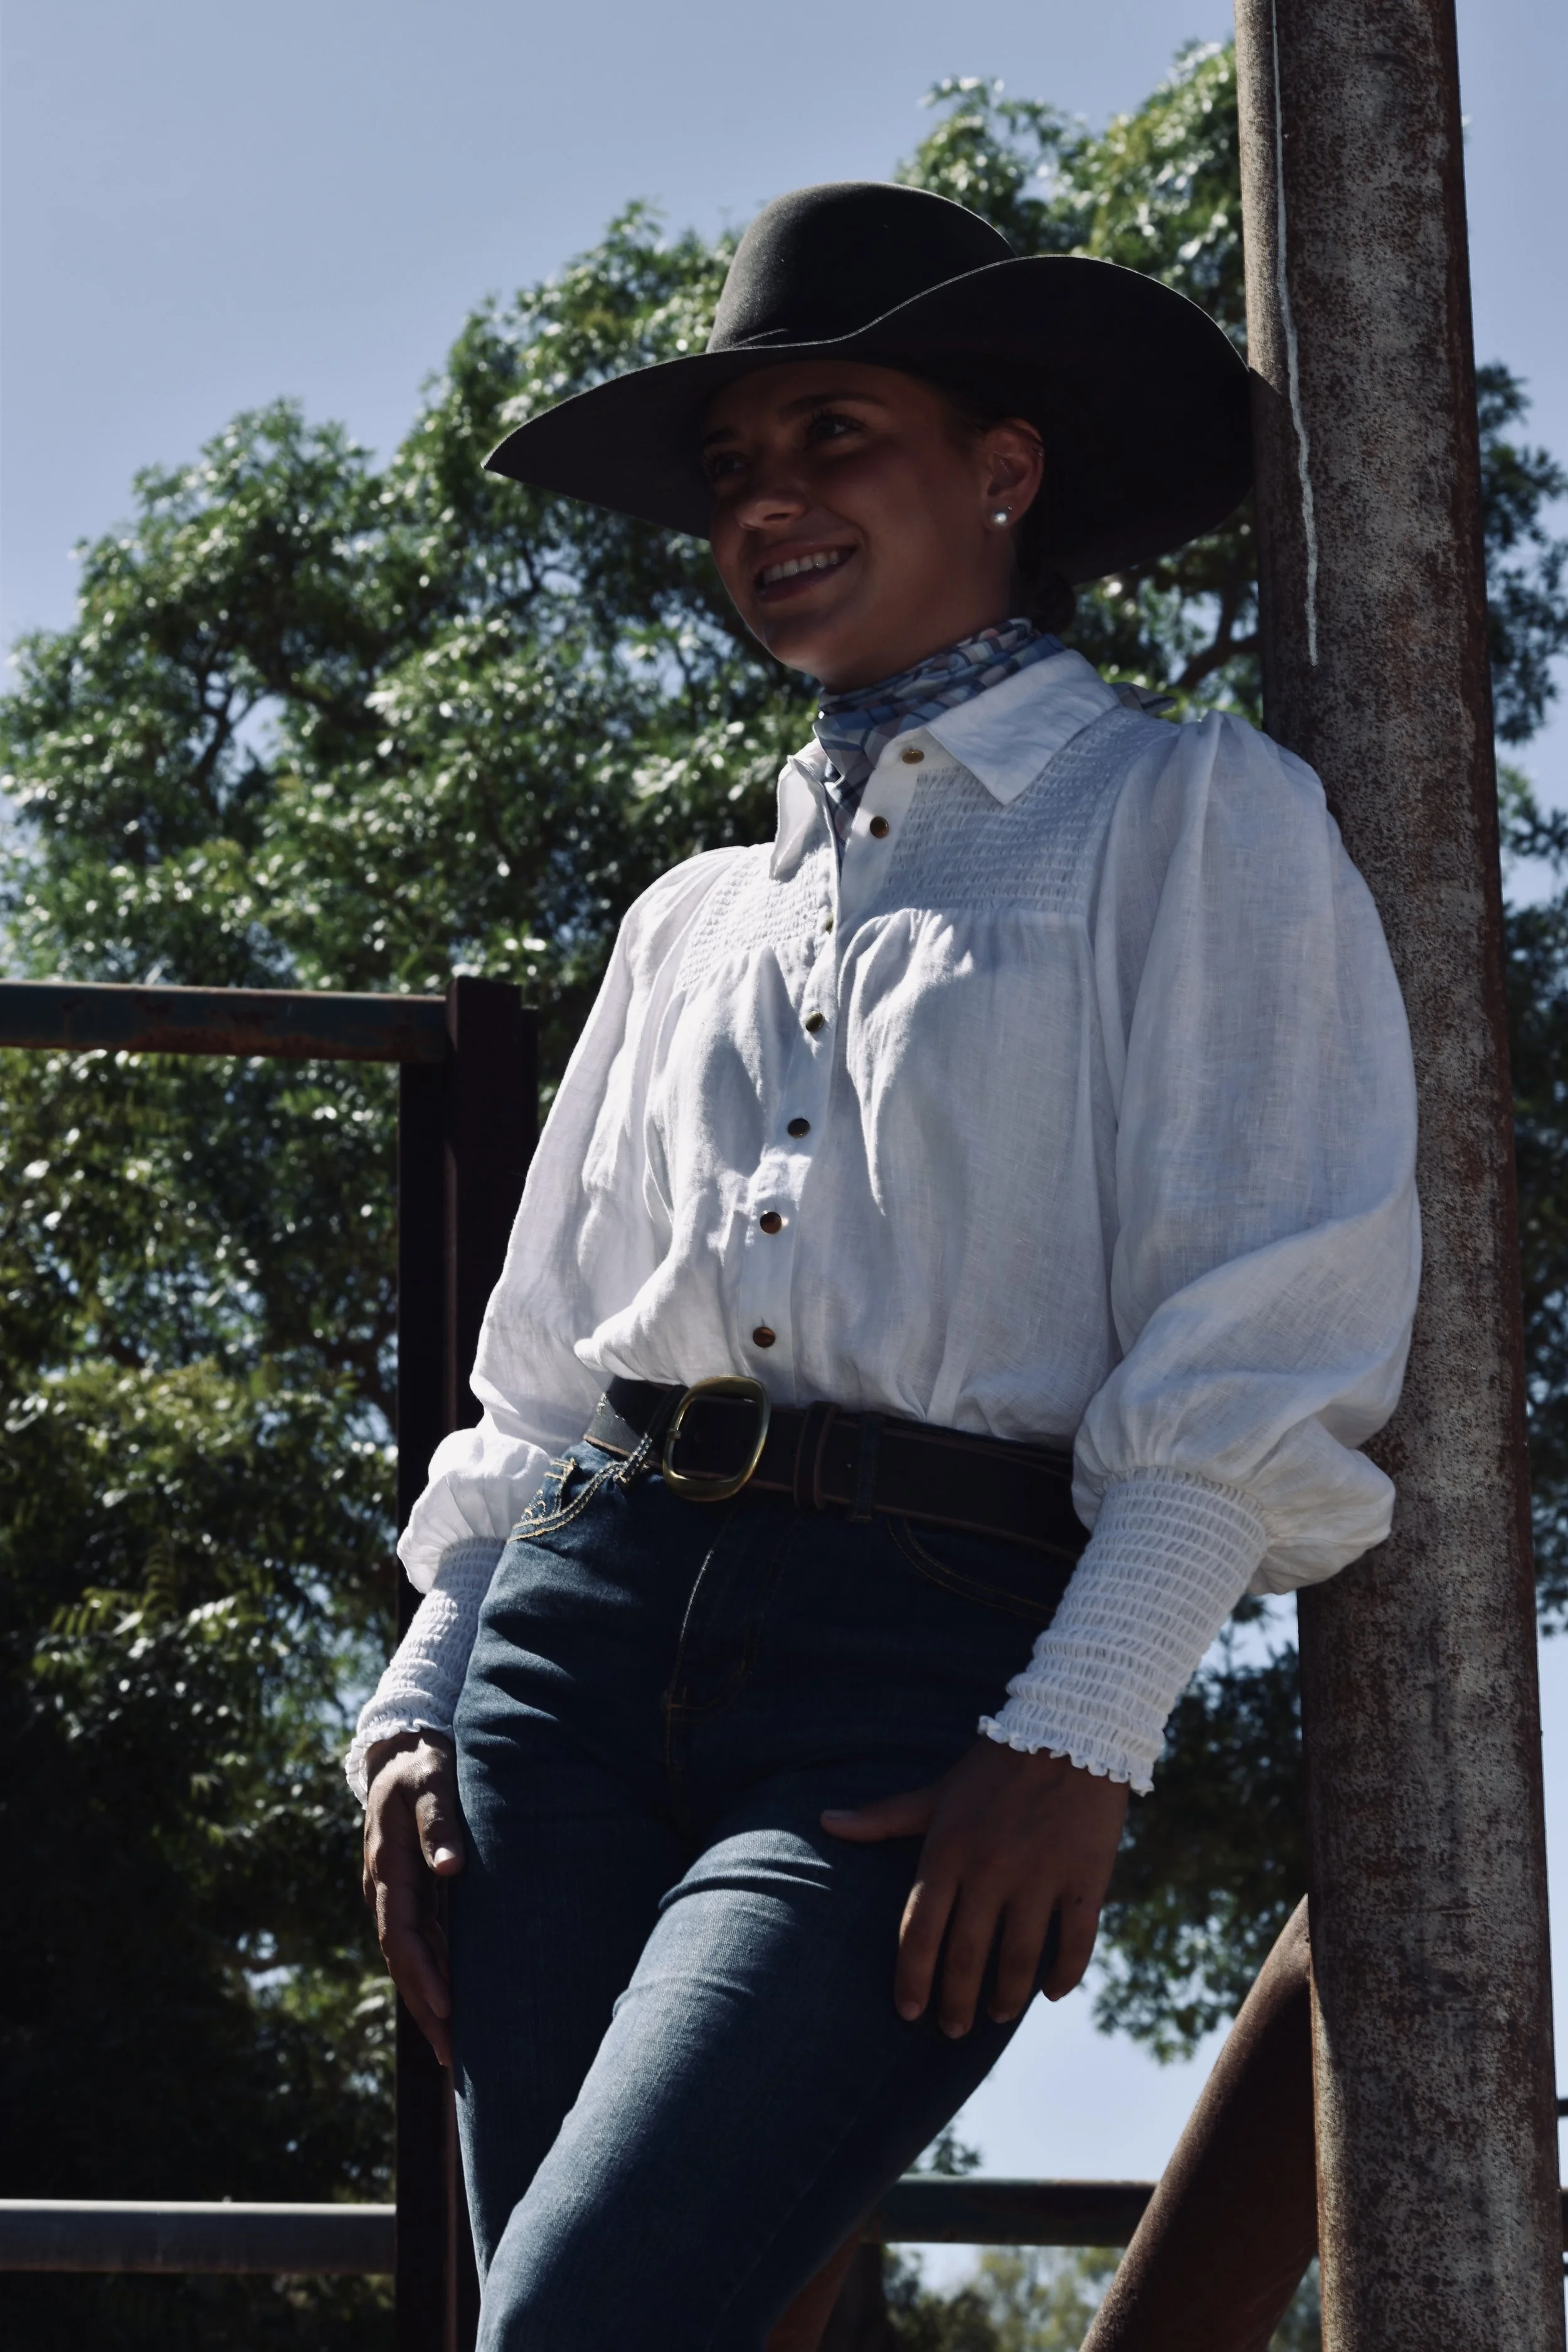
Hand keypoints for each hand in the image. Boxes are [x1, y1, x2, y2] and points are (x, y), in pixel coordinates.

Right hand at [362, 1732, 464, 2066]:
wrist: (403, 1749)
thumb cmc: (424, 1762)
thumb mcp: (432, 1778)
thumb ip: (440, 1819)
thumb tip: (449, 1867)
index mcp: (389, 1868)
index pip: (401, 1935)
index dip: (422, 1976)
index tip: (446, 2013)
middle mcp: (386, 1889)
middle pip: (403, 1961)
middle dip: (425, 2009)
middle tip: (450, 2059)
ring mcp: (397, 1894)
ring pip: (411, 1958)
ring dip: (429, 2002)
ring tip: (452, 2050)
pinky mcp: (412, 1893)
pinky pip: (421, 1943)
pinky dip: (434, 1976)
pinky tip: (454, 2003)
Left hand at [822, 1740, 1127, 2037]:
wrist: (1072, 1728)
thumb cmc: (995, 1767)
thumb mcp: (936, 1792)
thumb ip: (884, 1817)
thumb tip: (826, 1821)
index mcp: (948, 1851)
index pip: (919, 1932)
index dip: (911, 1978)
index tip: (908, 2010)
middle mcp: (990, 1869)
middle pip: (966, 1956)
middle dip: (955, 2002)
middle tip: (952, 2030)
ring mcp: (1039, 1876)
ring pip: (1018, 1958)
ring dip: (1005, 1997)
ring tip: (996, 2015)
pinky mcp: (1085, 1879)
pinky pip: (1074, 1943)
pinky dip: (1062, 1975)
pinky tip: (1050, 1992)